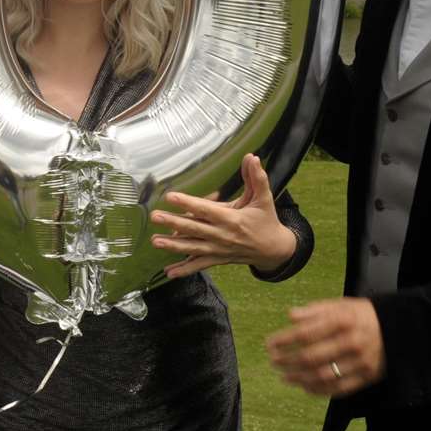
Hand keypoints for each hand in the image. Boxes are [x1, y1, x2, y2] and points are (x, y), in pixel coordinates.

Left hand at [150, 152, 295, 277]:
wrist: (275, 250)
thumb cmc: (267, 220)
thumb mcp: (264, 199)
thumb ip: (257, 178)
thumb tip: (252, 157)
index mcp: (232, 219)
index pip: (206, 210)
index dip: (188, 203)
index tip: (171, 196)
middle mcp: (223, 236)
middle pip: (195, 229)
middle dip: (173, 223)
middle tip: (155, 216)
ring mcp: (219, 250)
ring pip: (193, 248)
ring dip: (173, 246)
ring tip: (155, 241)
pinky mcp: (218, 259)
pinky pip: (199, 265)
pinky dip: (184, 270)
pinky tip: (168, 272)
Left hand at [266, 297, 385, 396]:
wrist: (400, 329)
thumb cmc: (363, 315)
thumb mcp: (341, 304)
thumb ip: (315, 310)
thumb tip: (290, 315)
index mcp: (342, 320)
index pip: (305, 333)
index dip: (283, 340)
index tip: (269, 344)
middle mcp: (351, 341)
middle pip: (311, 357)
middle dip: (287, 361)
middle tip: (274, 362)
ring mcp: (361, 361)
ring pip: (323, 375)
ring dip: (299, 379)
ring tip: (284, 377)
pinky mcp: (368, 377)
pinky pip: (339, 389)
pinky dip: (319, 390)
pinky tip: (305, 387)